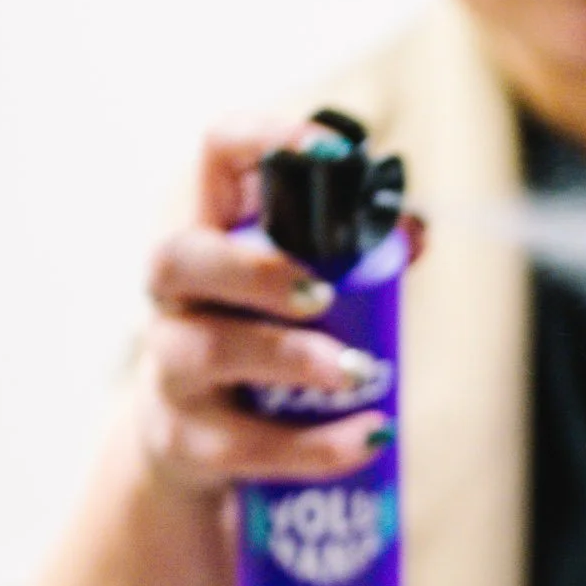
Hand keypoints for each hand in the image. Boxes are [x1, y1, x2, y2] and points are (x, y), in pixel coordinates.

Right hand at [137, 125, 417, 501]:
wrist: (201, 445)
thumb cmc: (266, 342)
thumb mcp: (309, 292)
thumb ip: (363, 257)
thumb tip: (415, 230)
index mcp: (212, 231)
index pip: (216, 155)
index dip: (265, 139)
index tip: (332, 152)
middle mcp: (175, 295)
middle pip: (178, 257)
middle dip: (253, 270)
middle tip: (323, 292)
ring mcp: (171, 367)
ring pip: (206, 350)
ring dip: (288, 357)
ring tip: (357, 373)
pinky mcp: (186, 440)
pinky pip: (244, 442)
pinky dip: (313, 444)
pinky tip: (368, 438)